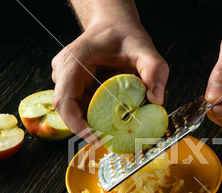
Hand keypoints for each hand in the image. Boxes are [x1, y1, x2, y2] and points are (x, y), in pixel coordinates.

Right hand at [51, 16, 168, 140]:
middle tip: (109, 139)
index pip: (64, 99)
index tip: (96, 138)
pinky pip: (79, 105)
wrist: (114, 24)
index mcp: (74, 61)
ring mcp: (65, 77)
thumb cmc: (125, 35)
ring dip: (91, 122)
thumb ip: (155, 71)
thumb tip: (157, 99)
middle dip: (86, 128)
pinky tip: (111, 117)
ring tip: (113, 129)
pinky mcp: (71, 84)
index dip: (76, 124)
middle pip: (66, 109)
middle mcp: (64, 69)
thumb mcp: (145, 49)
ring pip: (72, 109)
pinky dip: (94, 114)